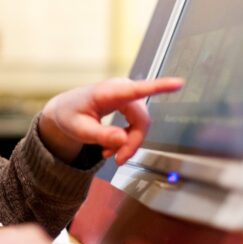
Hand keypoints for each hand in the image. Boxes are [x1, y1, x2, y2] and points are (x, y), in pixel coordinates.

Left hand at [39, 77, 183, 164]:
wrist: (64, 110)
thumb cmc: (70, 116)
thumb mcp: (79, 130)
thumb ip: (101, 135)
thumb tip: (123, 139)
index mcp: (108, 92)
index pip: (136, 90)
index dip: (158, 87)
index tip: (178, 83)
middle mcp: (121, 88)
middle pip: (141, 121)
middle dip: (131, 143)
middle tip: (116, 160)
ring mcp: (127, 94)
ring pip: (141, 125)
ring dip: (128, 143)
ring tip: (108, 154)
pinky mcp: (129, 102)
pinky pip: (138, 124)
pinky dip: (127, 139)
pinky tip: (112, 147)